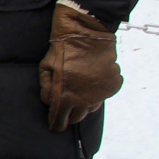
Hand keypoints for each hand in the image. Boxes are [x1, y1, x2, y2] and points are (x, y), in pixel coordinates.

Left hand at [39, 1, 123, 131]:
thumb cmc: (62, 50)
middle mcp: (84, 100)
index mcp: (65, 97)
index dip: (56, 124)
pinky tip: (92, 80)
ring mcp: (100, 94)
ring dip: (84, 103)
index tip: (55, 125)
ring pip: (91, 108)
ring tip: (79, 90)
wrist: (87, 34)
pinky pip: (104, 96)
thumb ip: (46, 89)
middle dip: (70, 114)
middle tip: (66, 106)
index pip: (59, 121)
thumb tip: (49, 103)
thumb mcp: (46, 68)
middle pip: (76, 118)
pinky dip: (98, 92)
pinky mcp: (113, 85)